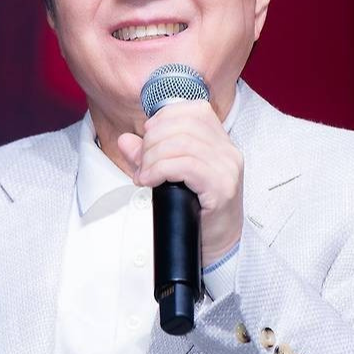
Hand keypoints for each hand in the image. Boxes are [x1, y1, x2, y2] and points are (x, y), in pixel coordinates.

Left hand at [118, 100, 243, 267]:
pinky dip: (160, 170)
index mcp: (221, 141)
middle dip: (152, 141)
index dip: (164, 117)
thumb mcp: (171, 176)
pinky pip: (185, 165)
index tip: (147, 136)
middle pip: (183, 125)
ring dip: (152, 158)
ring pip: (181, 144)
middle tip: (142, 163)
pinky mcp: (221, 187)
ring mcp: (227, 168)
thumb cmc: (196, 209)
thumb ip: (148, 156)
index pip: (195, 109)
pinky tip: (150, 181)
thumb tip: (125, 140)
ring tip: (144, 175)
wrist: (218, 244)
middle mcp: (228, 150)